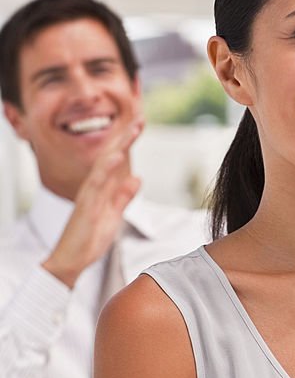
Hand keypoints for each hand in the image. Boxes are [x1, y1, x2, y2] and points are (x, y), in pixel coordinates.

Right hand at [42, 120, 143, 287]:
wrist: (72, 260)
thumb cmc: (89, 238)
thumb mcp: (114, 215)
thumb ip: (124, 196)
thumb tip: (137, 178)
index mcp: (102, 188)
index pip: (116, 160)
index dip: (128, 142)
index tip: (140, 125)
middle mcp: (93, 187)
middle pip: (110, 156)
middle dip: (125, 137)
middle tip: (140, 118)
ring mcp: (88, 195)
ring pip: (103, 164)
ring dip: (117, 146)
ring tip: (131, 130)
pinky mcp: (85, 206)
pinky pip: (95, 184)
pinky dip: (105, 169)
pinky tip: (115, 156)